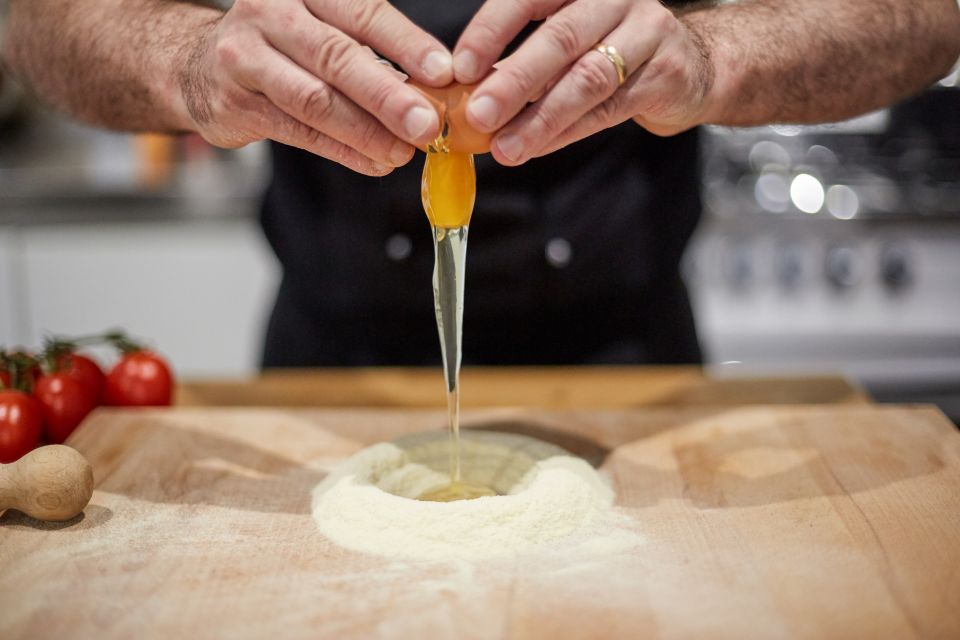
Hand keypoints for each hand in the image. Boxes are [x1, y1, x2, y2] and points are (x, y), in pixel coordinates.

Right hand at [175, 0, 454, 175]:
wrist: (198, 64)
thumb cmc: (282, 45)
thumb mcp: (322, 28)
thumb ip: (369, 52)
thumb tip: (432, 89)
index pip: (364, 11)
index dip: (406, 43)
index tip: (444, 72)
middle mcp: (271, 14)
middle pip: (338, 57)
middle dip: (388, 96)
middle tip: (427, 124)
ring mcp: (247, 58)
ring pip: (316, 100)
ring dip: (366, 132)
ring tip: (404, 152)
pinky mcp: (237, 103)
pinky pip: (299, 132)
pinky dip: (343, 151)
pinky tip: (374, 162)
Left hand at [452, 0, 713, 165]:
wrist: (693, 64)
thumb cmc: (612, 51)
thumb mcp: (566, 42)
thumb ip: (520, 64)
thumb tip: (464, 99)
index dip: (491, 30)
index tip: (460, 68)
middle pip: (558, 38)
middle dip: (512, 80)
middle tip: (477, 114)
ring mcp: (647, 31)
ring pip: (586, 78)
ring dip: (540, 118)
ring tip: (505, 147)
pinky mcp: (666, 73)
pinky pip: (609, 108)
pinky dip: (568, 131)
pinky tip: (538, 147)